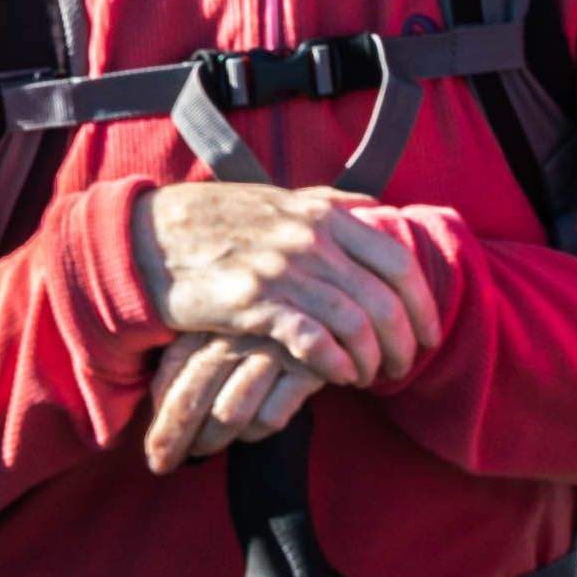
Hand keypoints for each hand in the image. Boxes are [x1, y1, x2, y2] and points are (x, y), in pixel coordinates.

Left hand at [134, 325, 325, 470]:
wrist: (337, 293)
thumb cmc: (268, 317)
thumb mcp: (227, 324)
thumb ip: (192, 357)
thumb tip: (159, 407)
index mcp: (211, 319)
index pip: (173, 371)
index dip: (160, 416)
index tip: (152, 450)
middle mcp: (236, 333)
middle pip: (194, 398)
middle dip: (174, 438)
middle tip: (164, 464)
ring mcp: (272, 348)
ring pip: (231, 412)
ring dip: (213, 440)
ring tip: (203, 450)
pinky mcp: (308, 365)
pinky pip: (272, 415)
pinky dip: (258, 431)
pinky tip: (253, 432)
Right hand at [135, 180, 445, 393]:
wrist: (148, 238)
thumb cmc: (215, 222)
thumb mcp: (277, 199)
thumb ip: (327, 203)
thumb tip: (373, 207)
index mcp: (324, 213)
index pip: (397, 261)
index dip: (422, 303)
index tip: (428, 332)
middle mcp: (310, 239)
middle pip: (385, 299)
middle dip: (404, 341)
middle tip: (403, 366)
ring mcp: (282, 269)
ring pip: (356, 323)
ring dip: (371, 359)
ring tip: (368, 377)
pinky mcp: (253, 301)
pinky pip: (314, 340)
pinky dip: (335, 363)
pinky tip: (337, 376)